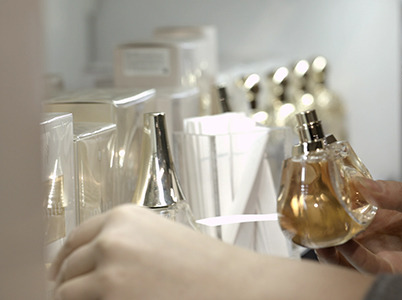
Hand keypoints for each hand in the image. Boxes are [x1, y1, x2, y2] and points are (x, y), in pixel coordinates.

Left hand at [49, 204, 374, 299]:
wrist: (234, 285)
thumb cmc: (206, 267)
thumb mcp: (160, 239)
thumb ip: (123, 244)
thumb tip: (89, 264)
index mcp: (124, 217)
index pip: (73, 239)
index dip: (63, 260)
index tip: (61, 274)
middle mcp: (110, 237)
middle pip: (65, 266)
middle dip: (68, 283)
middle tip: (80, 297)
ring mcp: (107, 269)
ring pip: (65, 291)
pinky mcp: (109, 296)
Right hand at [316, 179, 401, 292]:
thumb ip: (396, 193)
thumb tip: (363, 182)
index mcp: (399, 210)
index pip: (363, 205)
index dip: (342, 201)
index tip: (323, 193)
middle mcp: (392, 233)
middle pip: (354, 229)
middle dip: (332, 224)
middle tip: (311, 218)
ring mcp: (393, 255)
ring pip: (355, 250)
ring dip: (335, 243)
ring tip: (317, 234)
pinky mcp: (397, 274)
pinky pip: (368, 265)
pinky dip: (351, 258)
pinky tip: (340, 247)